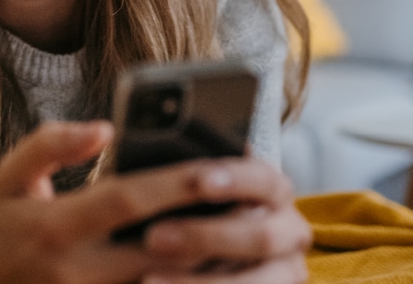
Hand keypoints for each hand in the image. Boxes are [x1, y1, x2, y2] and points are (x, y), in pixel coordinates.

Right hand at [0, 121, 272, 283]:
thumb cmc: (2, 229)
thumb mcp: (9, 178)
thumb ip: (50, 144)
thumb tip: (102, 128)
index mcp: (57, 226)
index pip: (125, 200)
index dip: (172, 184)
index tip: (215, 166)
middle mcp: (79, 270)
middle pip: (158, 248)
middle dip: (208, 225)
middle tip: (254, 202)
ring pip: (164, 283)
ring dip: (208, 263)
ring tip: (249, 236)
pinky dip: (187, 282)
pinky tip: (217, 268)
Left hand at [139, 158, 311, 283]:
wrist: (213, 251)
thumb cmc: (199, 212)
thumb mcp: (198, 191)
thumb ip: (184, 178)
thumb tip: (123, 142)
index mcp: (272, 191)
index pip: (262, 179)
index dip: (234, 179)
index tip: (199, 181)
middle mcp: (290, 229)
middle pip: (261, 236)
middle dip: (206, 238)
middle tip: (154, 238)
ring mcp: (286, 269)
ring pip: (254, 280)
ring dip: (201, 281)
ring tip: (148, 278)